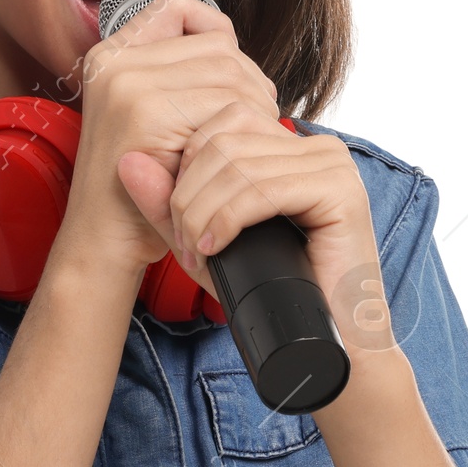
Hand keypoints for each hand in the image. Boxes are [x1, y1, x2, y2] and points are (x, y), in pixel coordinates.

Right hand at [51, 0, 279, 277]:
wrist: (102, 242)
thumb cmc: (136, 186)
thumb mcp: (150, 117)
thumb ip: (177, 73)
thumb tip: (230, 40)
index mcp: (112, 55)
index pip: (180, 7)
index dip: (216, 34)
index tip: (230, 77)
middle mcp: (115, 60)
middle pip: (218, 43)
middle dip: (248, 82)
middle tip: (250, 124)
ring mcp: (127, 82)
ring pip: (230, 71)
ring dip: (252, 109)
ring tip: (239, 145)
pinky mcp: (144, 111)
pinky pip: (224, 104)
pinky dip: (239, 134)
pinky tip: (225, 162)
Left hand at [117, 93, 385, 336]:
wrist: (326, 344)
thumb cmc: (271, 293)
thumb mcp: (206, 240)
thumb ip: (167, 203)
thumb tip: (126, 160)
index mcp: (292, 146)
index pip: (222, 122)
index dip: (187, 166)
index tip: (178, 222)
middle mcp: (317, 146)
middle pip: (225, 139)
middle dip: (189, 192)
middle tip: (185, 245)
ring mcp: (333, 166)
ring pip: (237, 164)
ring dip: (202, 212)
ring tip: (198, 253)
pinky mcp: (340, 192)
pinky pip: (262, 189)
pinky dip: (227, 218)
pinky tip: (216, 247)